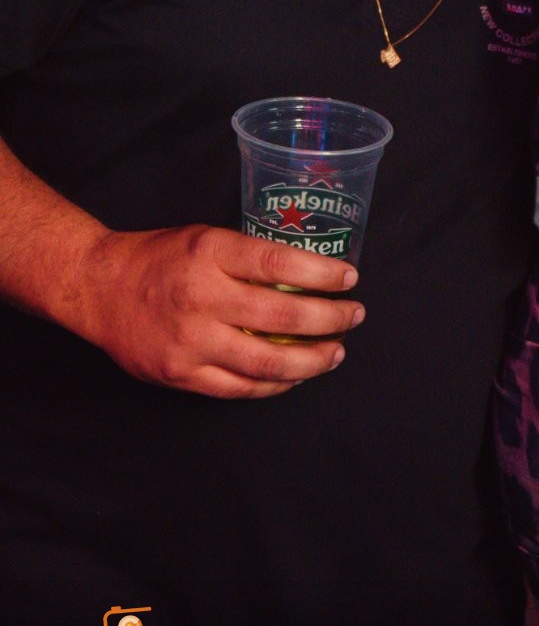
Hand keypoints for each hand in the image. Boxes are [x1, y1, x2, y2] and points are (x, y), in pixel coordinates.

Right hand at [77, 223, 363, 398]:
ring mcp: (190, 341)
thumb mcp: (205, 238)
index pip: (280, 263)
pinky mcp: (180, 374)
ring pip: (267, 360)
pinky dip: (273, 384)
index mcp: (209, 253)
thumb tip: (308, 276)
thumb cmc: (158, 258)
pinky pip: (239, 387)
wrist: (98, 288)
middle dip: (329, 319)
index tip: (350, 279)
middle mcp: (201, 297)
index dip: (323, 274)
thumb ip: (248, 257)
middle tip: (353, 317)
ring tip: (334, 353)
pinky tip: (294, 376)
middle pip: (282, 313)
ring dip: (311, 360)